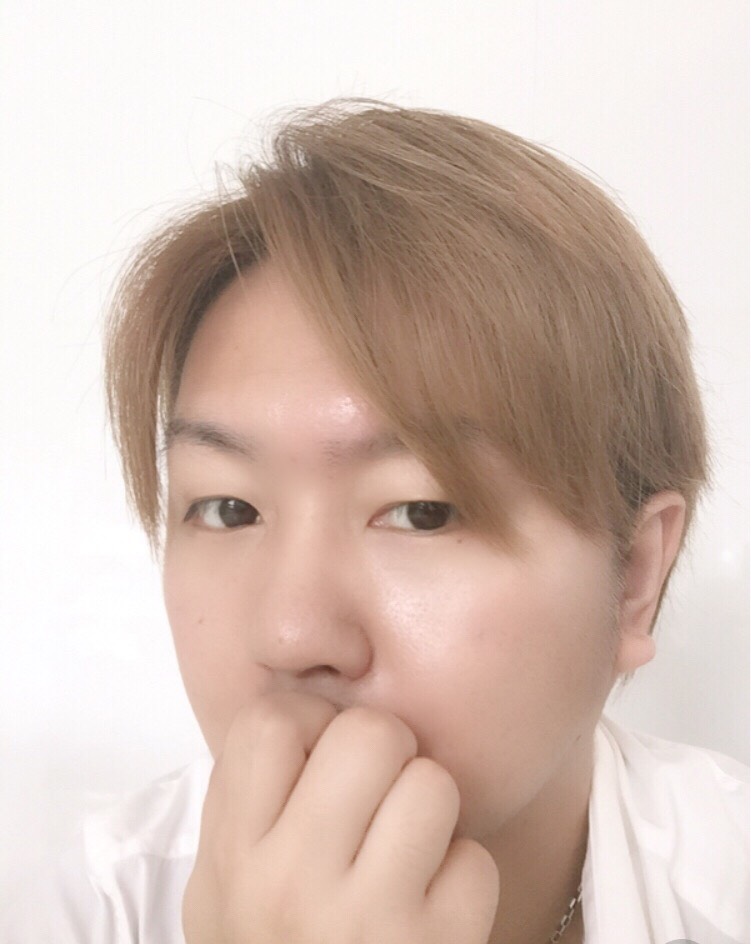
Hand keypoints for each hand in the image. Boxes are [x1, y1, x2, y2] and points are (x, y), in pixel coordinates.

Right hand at [182, 691, 499, 942]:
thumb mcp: (223, 887)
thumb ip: (248, 800)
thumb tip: (306, 712)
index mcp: (235, 856)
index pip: (271, 722)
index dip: (309, 721)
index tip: (320, 753)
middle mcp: (292, 883)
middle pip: (369, 733)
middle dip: (385, 750)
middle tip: (377, 790)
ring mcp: (367, 920)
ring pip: (432, 784)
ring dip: (428, 809)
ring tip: (406, 846)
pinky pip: (474, 861)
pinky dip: (461, 878)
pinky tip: (429, 904)